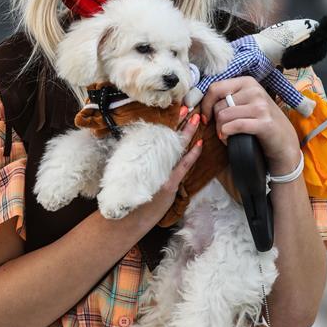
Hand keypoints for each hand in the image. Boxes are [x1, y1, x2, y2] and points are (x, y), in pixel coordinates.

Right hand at [126, 111, 201, 229]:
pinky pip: (183, 166)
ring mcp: (162, 173)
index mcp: (146, 159)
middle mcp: (153, 162)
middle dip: (179, 122)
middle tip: (186, 107)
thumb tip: (146, 151)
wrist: (128, 220)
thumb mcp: (132, 176)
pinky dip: (192, 155)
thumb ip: (140, 163)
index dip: (169, 123)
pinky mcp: (169, 184)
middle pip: (169, 137)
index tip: (176, 111)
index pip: (160, 136)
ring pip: (177, 148)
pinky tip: (199, 145)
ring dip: (188, 132)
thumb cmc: (129, 200)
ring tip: (196, 118)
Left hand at [200, 78, 300, 176]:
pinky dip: (227, 136)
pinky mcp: (264, 123)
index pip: (215, 88)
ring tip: (228, 136)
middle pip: (218, 105)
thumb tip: (198, 99)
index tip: (206, 118)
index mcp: (248, 82)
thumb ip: (227, 97)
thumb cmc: (260, 121)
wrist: (284, 141)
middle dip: (216, 122)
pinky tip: (230, 141)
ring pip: (223, 117)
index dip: (205, 105)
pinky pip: (234, 126)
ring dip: (221, 131)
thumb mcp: (246, 103)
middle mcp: (255, 91)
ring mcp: (261, 106)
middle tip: (223, 131)